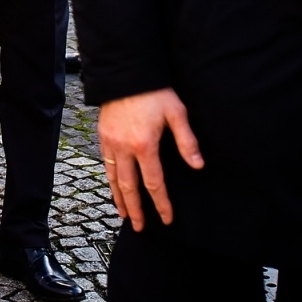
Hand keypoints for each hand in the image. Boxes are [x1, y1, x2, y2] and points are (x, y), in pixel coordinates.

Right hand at [97, 87, 204, 230]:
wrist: (125, 73)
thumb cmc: (154, 92)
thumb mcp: (176, 113)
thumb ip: (187, 141)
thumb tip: (198, 166)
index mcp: (145, 145)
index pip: (154, 183)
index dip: (161, 203)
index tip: (167, 219)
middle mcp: (125, 148)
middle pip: (129, 187)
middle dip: (136, 210)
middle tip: (140, 228)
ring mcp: (111, 143)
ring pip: (114, 178)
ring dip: (119, 198)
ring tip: (124, 215)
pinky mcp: (103, 136)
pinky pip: (106, 164)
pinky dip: (110, 180)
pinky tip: (114, 187)